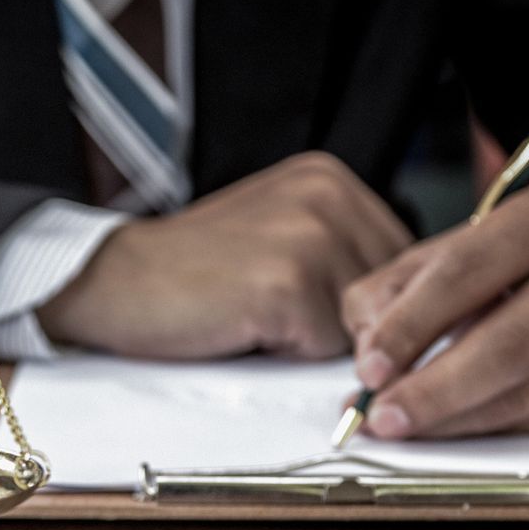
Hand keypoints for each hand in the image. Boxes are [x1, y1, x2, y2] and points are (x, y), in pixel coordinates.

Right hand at [37, 153, 412, 358]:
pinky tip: (243, 323)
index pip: (404, 262)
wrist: (114, 281)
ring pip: (362, 326)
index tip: (308, 303)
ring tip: (255, 312)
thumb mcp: (278, 232)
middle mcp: (328, 195)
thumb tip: (413, 309)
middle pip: (390, 296)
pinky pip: (326, 348)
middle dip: (345, 320)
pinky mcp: (288, 283)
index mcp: (330, 177)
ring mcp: (310, 237)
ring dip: (314, 338)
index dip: (367, 302)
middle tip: (272, 307)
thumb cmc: (192, 271)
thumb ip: (342, 252)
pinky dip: (288, 352)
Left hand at [339, 182, 528, 438]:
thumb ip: (392, 294)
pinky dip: (488, 431)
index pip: (466, 273)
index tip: (368, 371)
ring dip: (453, 420)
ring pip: (528, 393)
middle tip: (381, 417)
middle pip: (509, 345)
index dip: (410, 327)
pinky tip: (452, 427)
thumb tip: (370, 358)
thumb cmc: (507, 269)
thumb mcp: (448, 254)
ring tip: (403, 427)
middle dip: (433, 390)